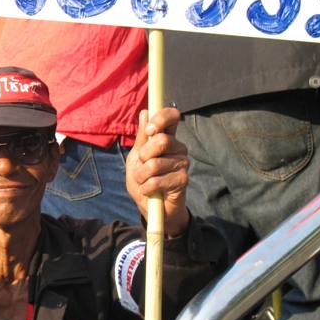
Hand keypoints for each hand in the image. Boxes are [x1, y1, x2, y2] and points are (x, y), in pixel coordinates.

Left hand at [125, 106, 189, 236]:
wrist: (150, 207)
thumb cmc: (143, 180)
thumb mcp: (136, 158)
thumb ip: (141, 138)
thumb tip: (144, 112)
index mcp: (167, 137)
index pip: (172, 116)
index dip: (161, 118)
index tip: (149, 131)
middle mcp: (178, 147)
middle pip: (161, 140)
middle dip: (144, 156)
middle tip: (141, 166)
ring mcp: (183, 163)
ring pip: (155, 163)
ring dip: (141, 176)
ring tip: (144, 182)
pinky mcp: (183, 180)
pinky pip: (157, 180)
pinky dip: (146, 188)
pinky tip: (150, 191)